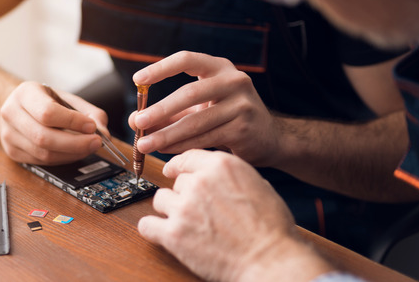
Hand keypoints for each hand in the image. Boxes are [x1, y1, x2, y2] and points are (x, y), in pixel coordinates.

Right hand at [0, 81, 104, 163]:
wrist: (19, 106)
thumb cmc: (45, 101)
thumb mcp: (67, 98)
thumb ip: (89, 113)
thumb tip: (104, 134)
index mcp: (25, 93)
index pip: (48, 112)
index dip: (72, 122)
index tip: (92, 127)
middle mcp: (11, 113)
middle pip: (44, 137)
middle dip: (75, 143)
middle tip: (96, 142)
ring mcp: (8, 135)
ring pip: (43, 153)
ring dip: (71, 154)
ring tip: (88, 147)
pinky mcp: (12, 152)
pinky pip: (41, 162)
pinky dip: (63, 159)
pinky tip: (74, 152)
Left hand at [130, 51, 280, 165]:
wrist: (269, 138)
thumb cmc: (227, 118)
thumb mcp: (199, 108)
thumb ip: (169, 112)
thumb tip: (135, 120)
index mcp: (219, 67)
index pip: (187, 59)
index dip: (161, 68)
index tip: (138, 80)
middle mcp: (234, 80)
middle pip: (189, 92)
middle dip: (160, 109)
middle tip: (138, 122)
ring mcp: (242, 103)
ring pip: (196, 121)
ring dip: (167, 134)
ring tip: (145, 144)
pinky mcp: (243, 127)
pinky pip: (205, 138)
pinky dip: (182, 146)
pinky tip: (166, 151)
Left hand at [137, 150, 332, 280]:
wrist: (270, 260)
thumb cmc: (271, 228)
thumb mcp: (257, 185)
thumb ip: (231, 176)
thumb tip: (217, 177)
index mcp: (221, 166)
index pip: (187, 158)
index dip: (179, 167)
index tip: (173, 172)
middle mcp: (199, 182)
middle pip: (177, 181)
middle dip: (184, 195)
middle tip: (198, 211)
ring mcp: (184, 208)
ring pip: (160, 199)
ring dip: (170, 210)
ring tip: (186, 224)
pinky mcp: (173, 234)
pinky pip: (147, 225)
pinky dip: (153, 229)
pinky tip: (162, 233)